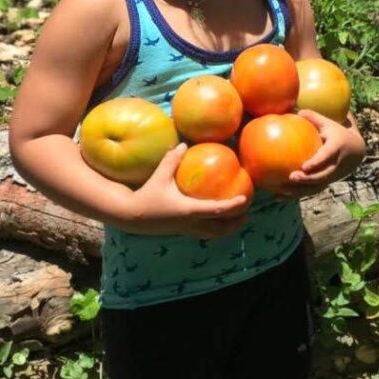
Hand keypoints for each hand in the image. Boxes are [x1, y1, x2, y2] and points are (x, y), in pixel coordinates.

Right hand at [124, 144, 250, 239]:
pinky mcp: (183, 231)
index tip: (245, 199)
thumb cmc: (147, 195)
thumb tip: (184, 144)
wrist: (131, 217)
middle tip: (248, 211)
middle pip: (220, 229)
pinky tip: (219, 218)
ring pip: (213, 234)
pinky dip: (216, 227)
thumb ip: (172, 160)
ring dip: (228, 228)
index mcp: (188, 210)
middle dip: (236, 222)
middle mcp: (191, 223)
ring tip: (239, 217)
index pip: (217, 210)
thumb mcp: (160, 176)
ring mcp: (187, 230)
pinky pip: (205, 232)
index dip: (233, 206)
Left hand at [276, 109, 366, 198]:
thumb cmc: (337, 133)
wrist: (356, 150)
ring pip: (316, 187)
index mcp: (337, 148)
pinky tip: (279, 197)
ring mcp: (331, 176)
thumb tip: (294, 110)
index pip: (327, 157)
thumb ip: (313, 117)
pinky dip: (296, 195)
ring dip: (300, 192)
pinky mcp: (326, 183)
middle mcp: (335, 165)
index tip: (305, 166)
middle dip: (308, 179)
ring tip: (281, 191)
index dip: (317, 162)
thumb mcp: (329, 123)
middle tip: (292, 177)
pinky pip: (311, 192)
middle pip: (323, 176)